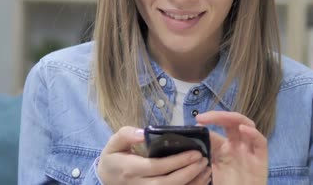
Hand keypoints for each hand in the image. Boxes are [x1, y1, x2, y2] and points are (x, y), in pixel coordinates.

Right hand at [97, 126, 211, 184]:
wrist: (106, 180)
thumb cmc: (113, 159)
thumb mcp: (114, 143)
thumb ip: (126, 135)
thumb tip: (143, 133)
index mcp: (131, 169)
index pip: (158, 166)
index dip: (178, 161)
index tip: (195, 152)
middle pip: (168, 184)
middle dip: (189, 173)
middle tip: (203, 160)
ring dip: (192, 183)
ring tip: (206, 170)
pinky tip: (199, 181)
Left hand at [196, 111, 267, 184]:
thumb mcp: (209, 172)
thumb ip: (203, 159)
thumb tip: (193, 143)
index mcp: (223, 150)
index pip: (215, 132)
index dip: (205, 127)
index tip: (194, 125)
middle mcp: (237, 147)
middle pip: (230, 123)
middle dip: (217, 116)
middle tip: (202, 117)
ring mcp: (249, 152)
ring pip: (246, 126)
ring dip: (233, 118)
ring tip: (219, 117)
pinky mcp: (261, 160)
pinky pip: (260, 142)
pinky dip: (253, 134)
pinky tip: (244, 129)